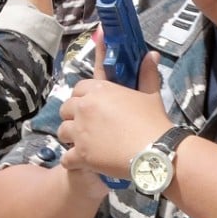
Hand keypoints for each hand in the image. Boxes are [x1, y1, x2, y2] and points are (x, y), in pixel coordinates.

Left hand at [58, 49, 166, 178]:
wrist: (154, 152)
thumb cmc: (152, 121)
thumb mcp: (151, 95)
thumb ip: (147, 74)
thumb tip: (152, 54)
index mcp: (99, 90)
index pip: (79, 87)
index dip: (83, 96)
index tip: (89, 104)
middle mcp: (85, 108)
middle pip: (66, 108)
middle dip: (73, 115)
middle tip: (86, 124)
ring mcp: (80, 132)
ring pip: (62, 131)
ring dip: (70, 136)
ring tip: (83, 143)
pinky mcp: (81, 154)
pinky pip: (66, 158)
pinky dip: (73, 161)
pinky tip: (81, 163)